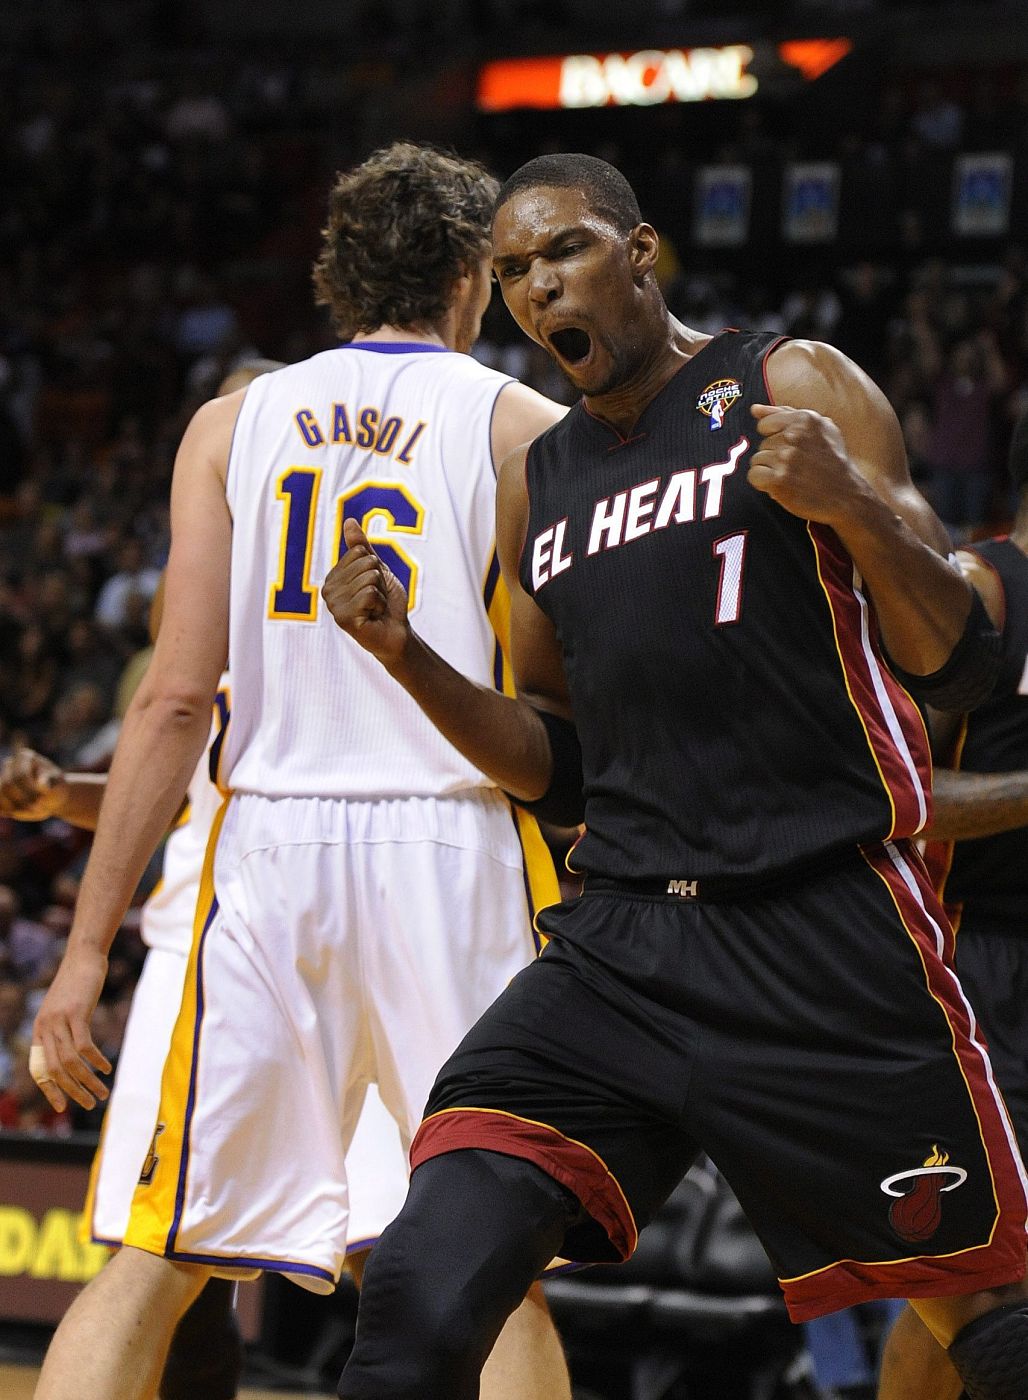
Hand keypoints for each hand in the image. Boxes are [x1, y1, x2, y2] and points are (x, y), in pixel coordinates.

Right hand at [0, 748, 68, 820]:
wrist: (51, 796)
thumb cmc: (56, 787)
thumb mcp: (58, 783)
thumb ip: (50, 783)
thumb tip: (41, 784)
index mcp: (24, 757)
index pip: (20, 776)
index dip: (30, 791)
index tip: (42, 799)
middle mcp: (9, 765)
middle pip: (7, 786)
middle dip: (22, 800)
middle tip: (38, 809)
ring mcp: (2, 778)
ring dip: (13, 808)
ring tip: (30, 811)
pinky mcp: (0, 792)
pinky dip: (6, 811)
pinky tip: (19, 813)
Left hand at [31, 946, 111, 1111]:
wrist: (83, 956)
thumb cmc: (77, 984)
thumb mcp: (64, 1009)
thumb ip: (63, 1030)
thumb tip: (72, 1053)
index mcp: (40, 1030)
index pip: (39, 1070)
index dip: (49, 1091)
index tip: (62, 1108)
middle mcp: (46, 1027)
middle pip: (55, 1070)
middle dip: (72, 1091)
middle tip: (90, 1103)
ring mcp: (59, 1020)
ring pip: (70, 1061)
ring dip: (87, 1081)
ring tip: (102, 1092)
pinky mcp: (76, 1012)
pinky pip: (84, 1045)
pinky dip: (95, 1060)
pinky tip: (106, 1068)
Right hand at [321, 519, 410, 665]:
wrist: (396, 632)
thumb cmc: (386, 602)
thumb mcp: (376, 569)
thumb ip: (361, 547)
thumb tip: (349, 521)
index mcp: (333, 577)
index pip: (359, 552)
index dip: (375, 568)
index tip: (374, 586)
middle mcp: (328, 591)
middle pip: (366, 563)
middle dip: (380, 581)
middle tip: (376, 600)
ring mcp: (334, 606)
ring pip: (370, 578)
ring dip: (381, 595)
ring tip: (375, 609)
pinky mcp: (344, 619)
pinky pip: (370, 594)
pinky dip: (380, 605)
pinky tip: (374, 617)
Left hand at [748, 404, 865, 525]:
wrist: (846, 496)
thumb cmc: (832, 461)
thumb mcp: (819, 428)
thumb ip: (784, 414)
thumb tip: (755, 409)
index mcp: (805, 419)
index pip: (765, 424)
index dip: (775, 438)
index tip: (792, 449)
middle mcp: (794, 436)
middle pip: (762, 444)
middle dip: (776, 456)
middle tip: (798, 466)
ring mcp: (786, 458)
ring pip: (757, 460)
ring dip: (770, 470)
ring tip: (792, 476)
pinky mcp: (778, 480)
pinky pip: (754, 475)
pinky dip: (763, 483)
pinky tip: (781, 485)